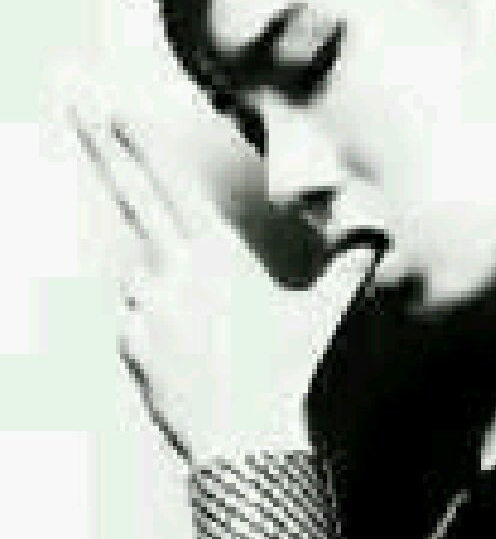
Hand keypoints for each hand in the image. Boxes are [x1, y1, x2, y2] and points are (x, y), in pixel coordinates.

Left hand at [70, 106, 367, 463]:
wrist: (241, 439)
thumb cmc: (282, 372)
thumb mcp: (318, 317)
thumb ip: (346, 273)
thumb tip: (377, 242)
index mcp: (214, 255)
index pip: (171, 186)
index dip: (142, 143)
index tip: (114, 108)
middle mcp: (170, 271)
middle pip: (129, 194)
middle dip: (100, 144)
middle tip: (74, 98)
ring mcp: (143, 306)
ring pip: (146, 269)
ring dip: (168, 278)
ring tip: (211, 326)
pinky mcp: (129, 339)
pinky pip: (141, 314)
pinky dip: (162, 319)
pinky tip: (195, 350)